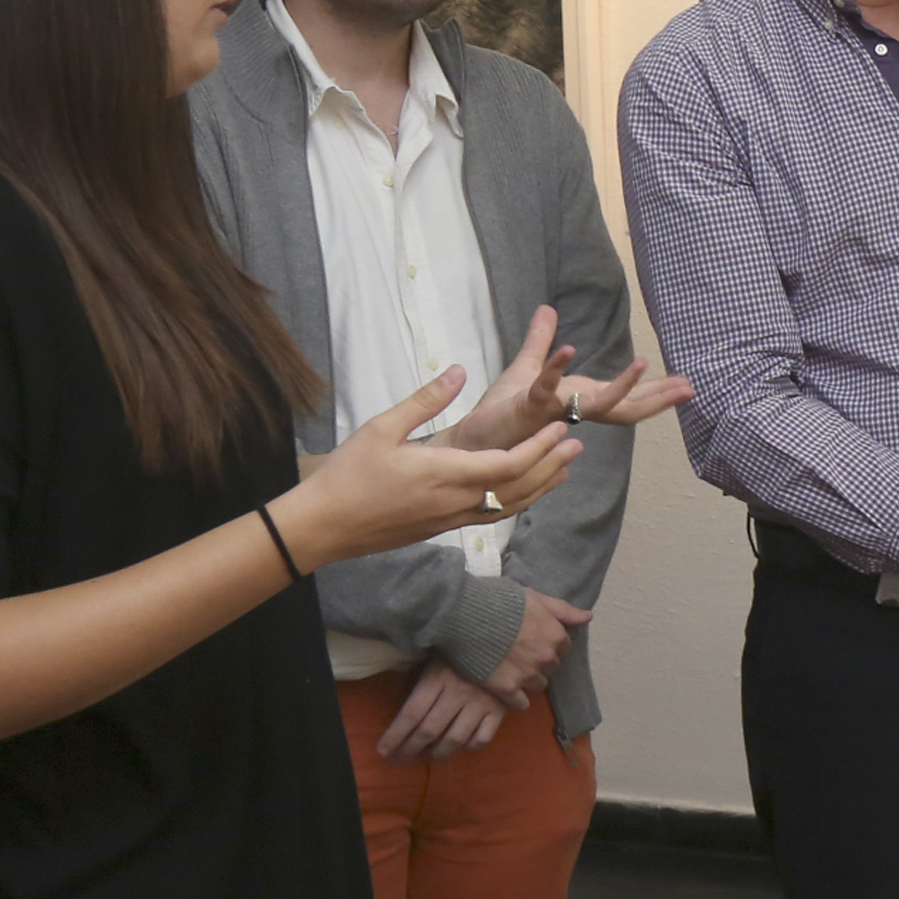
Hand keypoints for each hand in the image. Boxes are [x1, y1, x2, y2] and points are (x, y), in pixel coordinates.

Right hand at [271, 368, 579, 571]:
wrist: (322, 528)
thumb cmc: (348, 475)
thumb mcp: (382, 427)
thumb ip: (425, 399)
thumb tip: (459, 369)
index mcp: (446, 474)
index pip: (509, 464)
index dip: (540, 448)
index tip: (561, 427)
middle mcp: (455, 502)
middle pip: (518, 488)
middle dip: (550, 465)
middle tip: (576, 444)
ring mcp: (449, 520)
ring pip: (507, 507)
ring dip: (539, 487)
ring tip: (562, 469)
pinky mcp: (439, 529)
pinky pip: (490, 516)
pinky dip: (515, 502)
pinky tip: (520, 492)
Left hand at [376, 658, 506, 761]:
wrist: (504, 640)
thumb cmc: (462, 648)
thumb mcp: (436, 656)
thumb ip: (420, 678)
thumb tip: (399, 708)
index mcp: (437, 678)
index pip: (411, 714)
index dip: (395, 736)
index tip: (383, 750)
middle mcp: (457, 694)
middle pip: (429, 730)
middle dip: (410, 749)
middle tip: (400, 758)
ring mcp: (480, 704)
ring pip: (454, 740)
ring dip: (437, 753)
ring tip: (428, 756)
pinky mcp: (499, 711)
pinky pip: (481, 739)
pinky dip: (469, 747)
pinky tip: (461, 746)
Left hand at [444, 306, 696, 452]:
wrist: (469, 442)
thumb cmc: (499, 413)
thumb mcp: (526, 369)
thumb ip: (540, 341)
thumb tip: (548, 310)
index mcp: (578, 401)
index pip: (625, 399)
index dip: (656, 392)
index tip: (686, 383)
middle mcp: (572, 410)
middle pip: (624, 406)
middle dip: (657, 397)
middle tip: (689, 387)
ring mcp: (553, 411)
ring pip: (595, 403)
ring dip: (621, 386)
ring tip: (643, 364)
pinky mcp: (526, 407)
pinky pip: (545, 387)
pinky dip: (556, 369)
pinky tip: (569, 349)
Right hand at [482, 588, 591, 700]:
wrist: (465, 614)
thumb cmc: (500, 600)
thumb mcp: (535, 597)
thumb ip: (563, 610)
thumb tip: (588, 617)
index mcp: (555, 635)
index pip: (564, 648)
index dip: (548, 643)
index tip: (533, 640)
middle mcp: (546, 658)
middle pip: (551, 667)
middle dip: (538, 661)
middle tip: (518, 652)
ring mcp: (527, 675)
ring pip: (537, 685)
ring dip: (527, 679)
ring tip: (509, 668)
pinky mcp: (506, 689)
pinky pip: (520, 704)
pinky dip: (514, 698)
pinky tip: (504, 688)